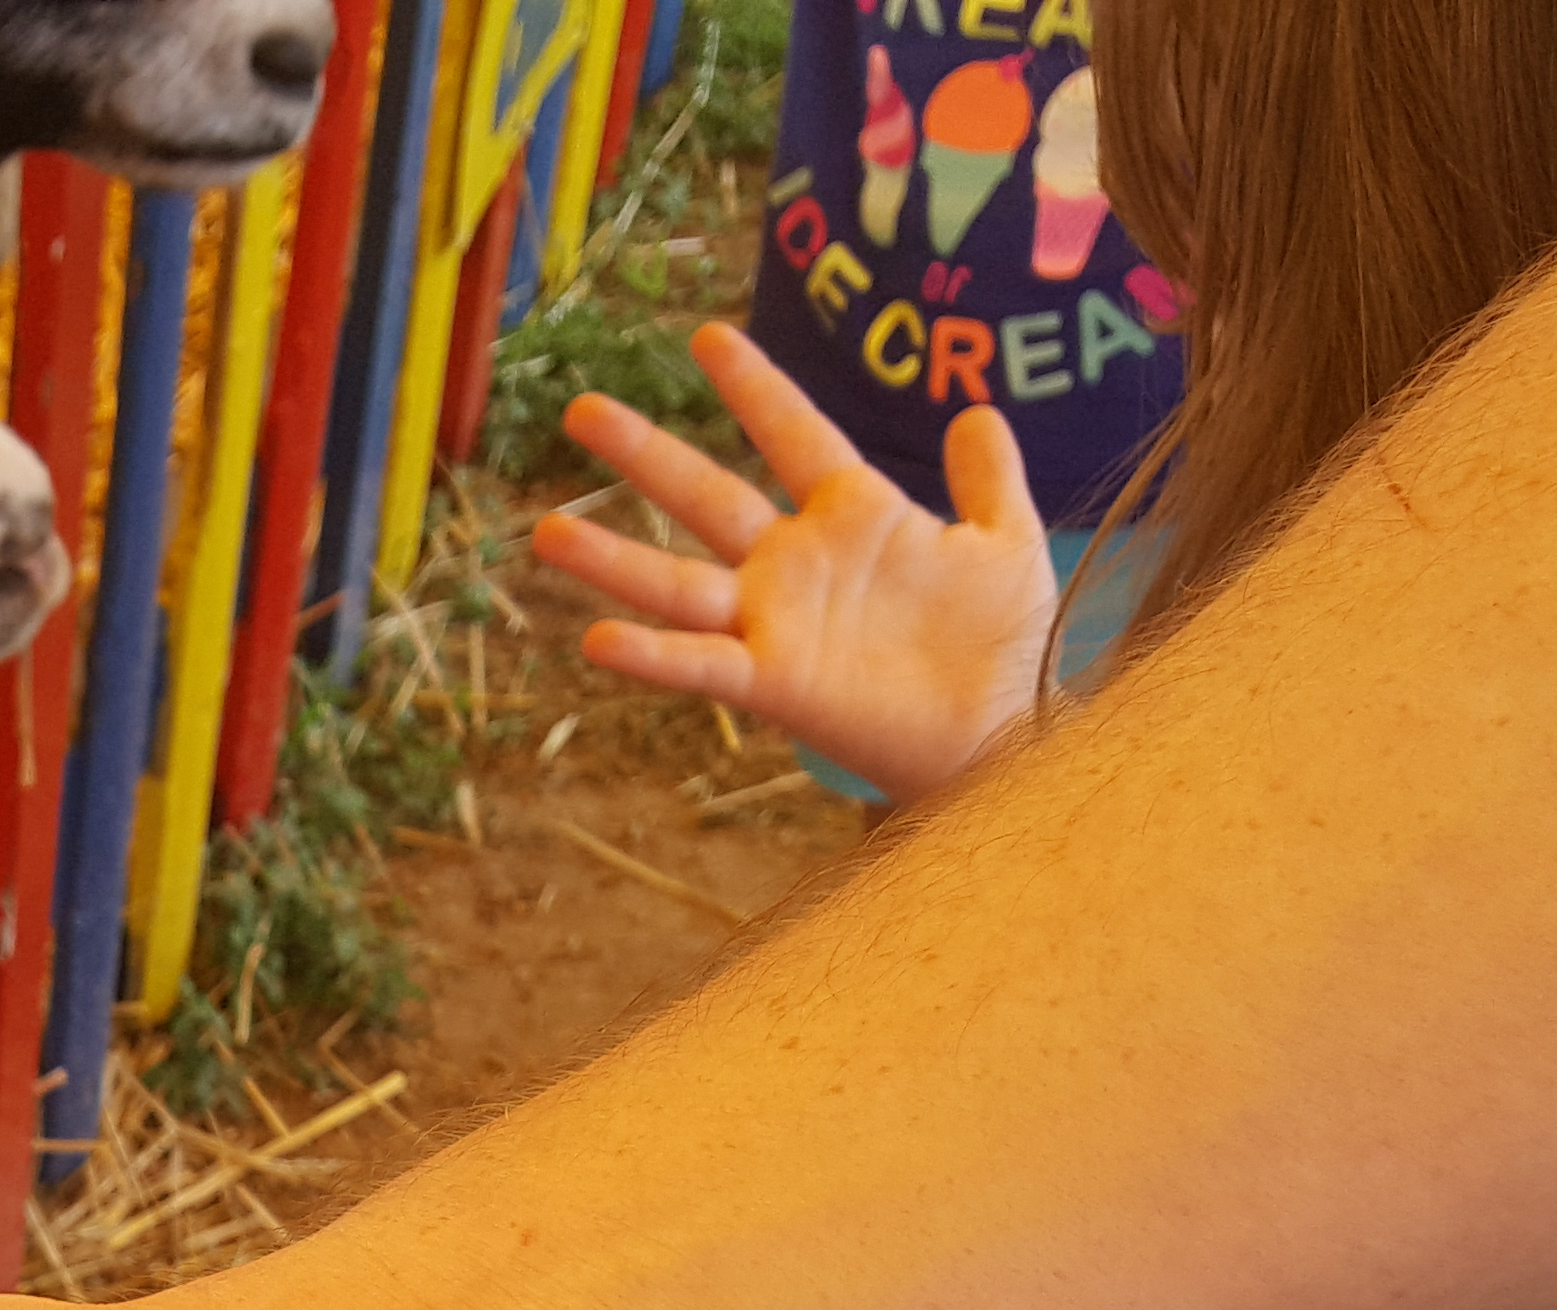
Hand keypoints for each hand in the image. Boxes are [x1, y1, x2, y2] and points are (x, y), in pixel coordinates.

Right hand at [528, 323, 1059, 802]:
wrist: (1011, 727)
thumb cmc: (1007, 643)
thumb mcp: (1006, 542)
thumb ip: (987, 480)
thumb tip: (974, 412)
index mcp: (854, 517)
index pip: (794, 435)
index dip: (754, 388)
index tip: (707, 335)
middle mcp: (798, 565)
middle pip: (707, 498)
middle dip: (644, 454)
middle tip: (580, 408)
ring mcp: (779, 624)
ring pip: (679, 583)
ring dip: (612, 561)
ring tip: (545, 531)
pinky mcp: (777, 684)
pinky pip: (702, 665)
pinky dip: (651, 655)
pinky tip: (597, 639)